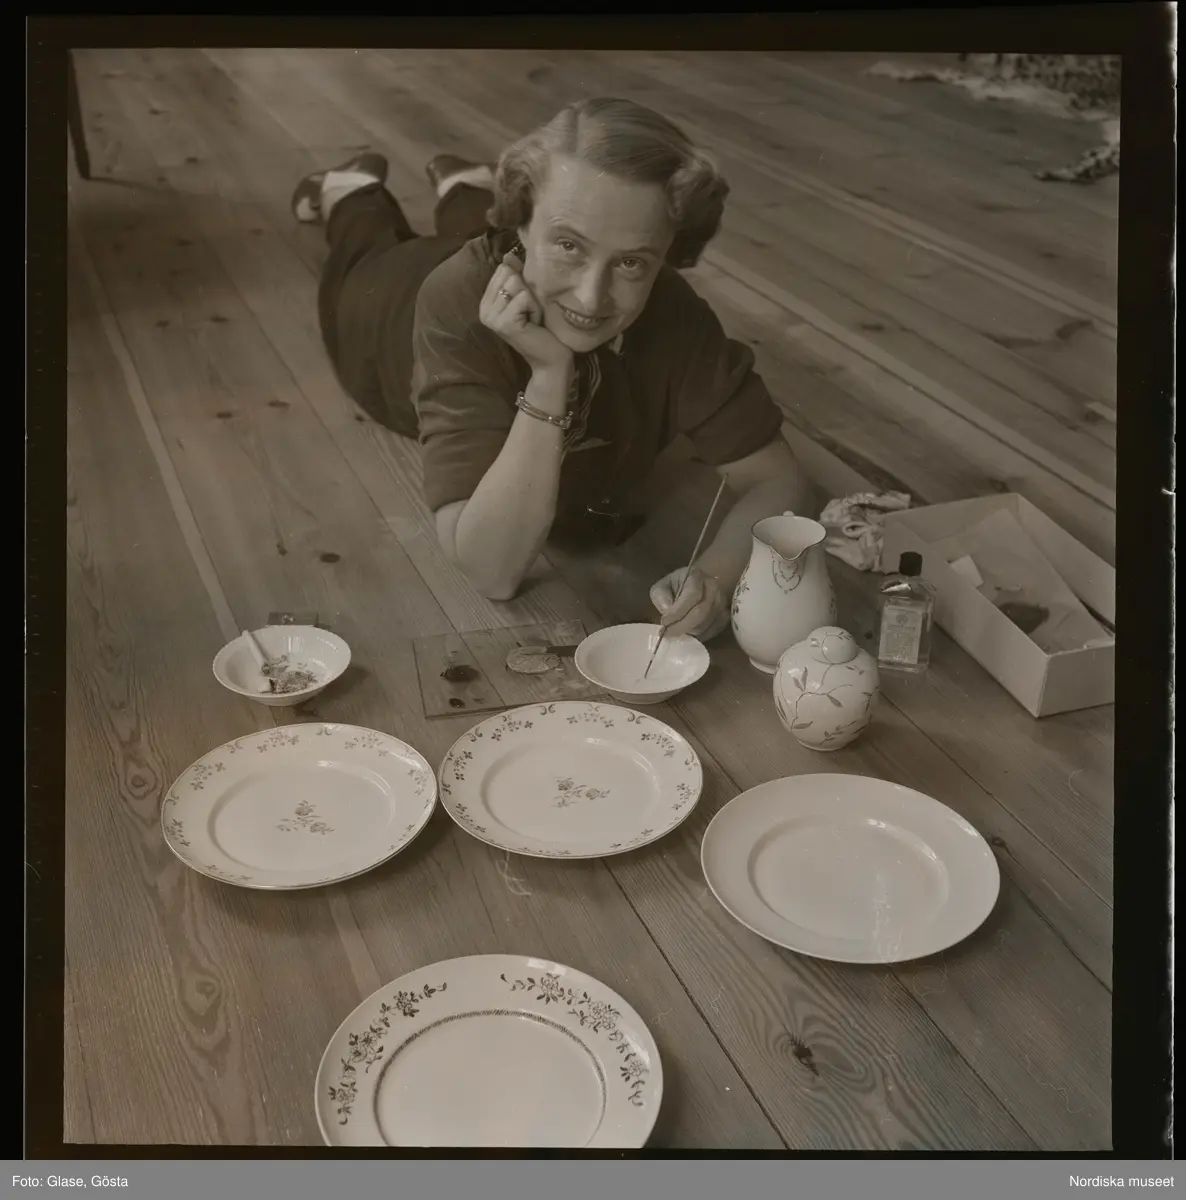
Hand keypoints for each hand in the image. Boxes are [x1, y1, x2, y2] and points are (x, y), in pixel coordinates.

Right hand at [479, 252, 572, 375]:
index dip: (521, 283)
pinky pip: (524, 297)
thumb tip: (509, 255)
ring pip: (517, 283)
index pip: (503, 269)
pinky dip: (535, 309)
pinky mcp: (505, 322)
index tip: (525, 305)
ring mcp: (492, 317)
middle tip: (529, 313)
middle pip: (509, 273)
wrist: (549, 359)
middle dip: (527, 291)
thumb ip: (515, 277)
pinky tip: (534, 324)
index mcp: (486, 303)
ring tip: (532, 318)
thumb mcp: (526, 298)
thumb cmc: (541, 328)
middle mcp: (484, 310)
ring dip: (532, 301)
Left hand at [649, 566, 730, 640]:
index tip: (664, 622)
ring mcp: (722, 602)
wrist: (698, 585)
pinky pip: (712, 631)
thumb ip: (661, 597)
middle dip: (682, 626)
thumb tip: (667, 613)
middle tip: (668, 634)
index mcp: (696, 576)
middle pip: (700, 612)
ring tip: (676, 632)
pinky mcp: (725, 616)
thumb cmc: (676, 586)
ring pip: (706, 624)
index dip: (678, 612)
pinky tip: (688, 634)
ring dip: (689, 631)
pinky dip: (698, 636)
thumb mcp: (662, 586)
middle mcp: (713, 588)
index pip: (691, 595)